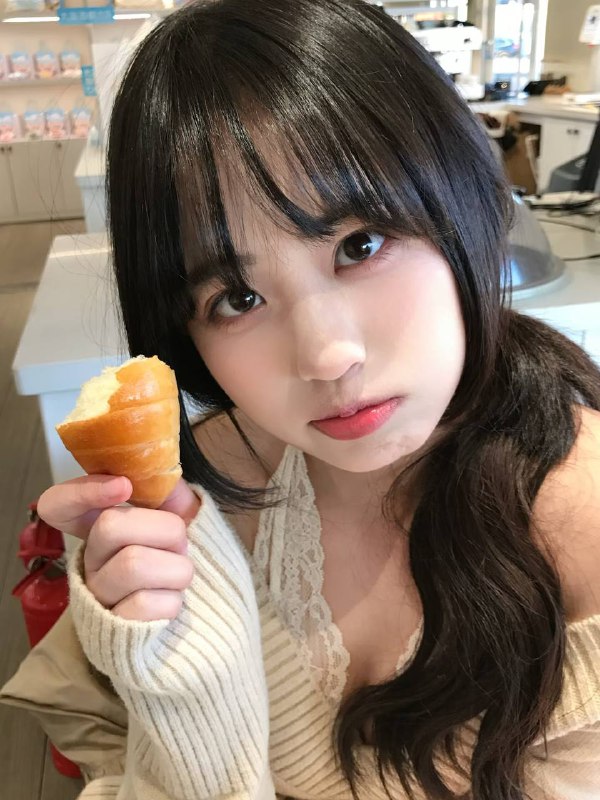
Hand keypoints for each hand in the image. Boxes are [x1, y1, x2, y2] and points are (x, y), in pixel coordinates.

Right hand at [37, 475, 199, 620]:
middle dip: (166, 528)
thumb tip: (157, 468)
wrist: (200, 606)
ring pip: (134, 564)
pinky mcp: (113, 627)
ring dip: (176, 567)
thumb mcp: (173, 513)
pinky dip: (172, 599)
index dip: (82, 492)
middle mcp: (90, 559)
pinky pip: (145, 603)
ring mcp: (98, 594)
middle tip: (179, 544)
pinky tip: (170, 600)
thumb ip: (163, 488)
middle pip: (110, 525)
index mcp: (99, 526)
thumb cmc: (179, 555)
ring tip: (179, 574)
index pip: (58, 504)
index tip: (124, 485)